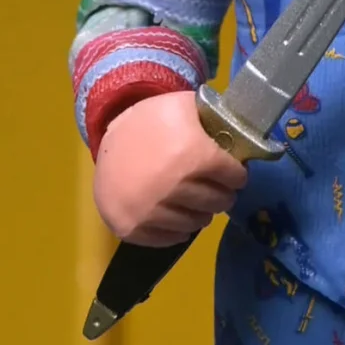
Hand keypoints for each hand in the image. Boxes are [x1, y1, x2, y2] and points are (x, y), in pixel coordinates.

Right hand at [93, 90, 246, 245]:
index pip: (234, 176)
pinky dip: (180, 230)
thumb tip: (240, 133)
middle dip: (223, 195)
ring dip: (203, 213)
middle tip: (219, 190)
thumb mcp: (181, 106)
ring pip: (198, 222)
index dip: (236, 174)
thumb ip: (213, 117)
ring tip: (200, 204)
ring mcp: (151, 211)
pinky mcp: (132, 228)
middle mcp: (173, 186)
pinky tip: (178, 215)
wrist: (104, 142)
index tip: (234, 174)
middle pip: (218, 201)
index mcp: (192, 155)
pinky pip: (171, 239)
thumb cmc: (149, 123)